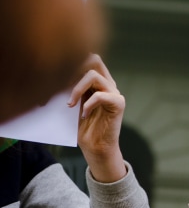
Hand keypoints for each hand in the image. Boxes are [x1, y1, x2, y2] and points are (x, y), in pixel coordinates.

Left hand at [68, 54, 125, 182]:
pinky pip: (100, 96)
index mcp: (99, 82)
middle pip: (94, 60)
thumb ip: (73, 88)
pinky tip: (83, 115)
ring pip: (93, 75)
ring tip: (70, 104)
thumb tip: (56, 74)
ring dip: (76, 89)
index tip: (52, 82)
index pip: (87, 60)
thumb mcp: (74, 103)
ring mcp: (114, 93)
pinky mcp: (118, 104)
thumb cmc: (84, 128)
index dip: (69, 65)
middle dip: (74, 69)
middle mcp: (109, 84)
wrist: (96, 148)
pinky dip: (87, 105)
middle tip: (61, 85)